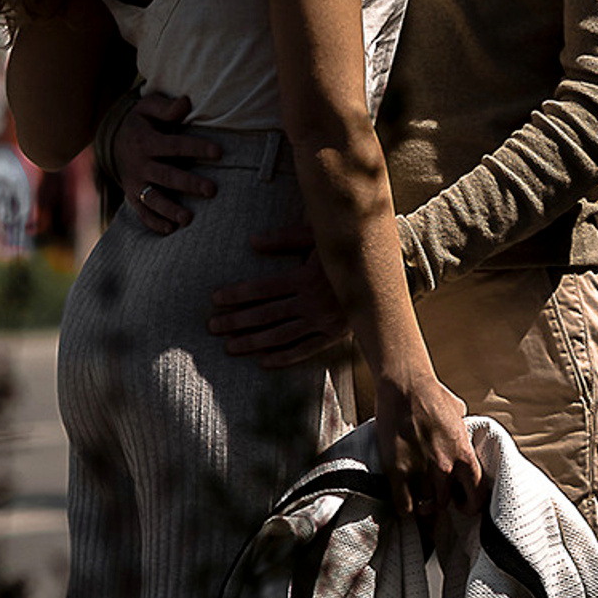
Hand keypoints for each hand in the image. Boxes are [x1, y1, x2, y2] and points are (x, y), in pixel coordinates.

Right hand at [111, 92, 218, 235]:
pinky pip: (141, 212)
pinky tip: (170, 229)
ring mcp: (134, 183)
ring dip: (170, 209)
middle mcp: (139, 164)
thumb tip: (186, 103)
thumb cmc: (140, 122)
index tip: (219, 152)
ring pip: (153, 199)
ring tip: (188, 219)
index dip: (197, 148)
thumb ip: (166, 107)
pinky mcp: (132, 196)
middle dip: (189, 184)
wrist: (112, 142)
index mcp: (146, 141)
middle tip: (212, 190)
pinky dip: (154, 223)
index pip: (175, 146)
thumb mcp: (147, 107)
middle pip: (166, 176)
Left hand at [207, 227, 352, 364]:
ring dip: (253, 342)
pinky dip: (283, 358)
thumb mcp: (318, 235)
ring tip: (229, 347)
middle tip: (212, 326)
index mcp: (306, 277)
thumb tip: (252, 242)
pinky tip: (263, 362)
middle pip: (266, 315)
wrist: (384, 269)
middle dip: (236, 320)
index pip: (262, 289)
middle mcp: (313, 302)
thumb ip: (285, 239)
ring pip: (281, 336)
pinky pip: (304, 350)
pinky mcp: (334, 336)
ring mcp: (323, 322)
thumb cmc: (346, 246)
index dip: (237, 294)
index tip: (215, 299)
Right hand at [373, 355, 480, 522]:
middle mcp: (444, 467)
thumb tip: (464, 436)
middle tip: (434, 496)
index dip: (470, 504)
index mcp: (463, 453)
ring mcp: (420, 471)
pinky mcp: (397, 472)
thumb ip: (462, 432)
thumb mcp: (458, 413)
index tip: (462, 504)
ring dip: (422, 504)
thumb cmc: (430, 394)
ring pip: (425, 507)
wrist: (404, 384)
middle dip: (440, 501)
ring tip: (418, 497)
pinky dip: (405, 508)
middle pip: (445, 504)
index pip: (477, 494)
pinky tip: (404, 501)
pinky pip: (404, 506)